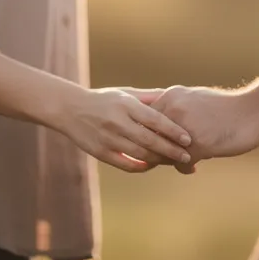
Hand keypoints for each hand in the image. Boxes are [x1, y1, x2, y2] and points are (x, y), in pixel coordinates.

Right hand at [51, 88, 193, 172]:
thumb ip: (149, 97)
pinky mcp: (100, 153)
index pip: (155, 119)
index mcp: (126, 105)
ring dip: (159, 160)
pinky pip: (125, 164)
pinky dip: (141, 167)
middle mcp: (117, 122)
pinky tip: (151, 165)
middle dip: (171, 150)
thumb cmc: (104, 99)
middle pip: (149, 140)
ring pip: (139, 154)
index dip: (173, 130)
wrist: (70, 109)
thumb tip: (174, 96)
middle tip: (188, 156)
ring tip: (174, 162)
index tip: (188, 139)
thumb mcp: (125, 92)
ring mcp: (108, 139)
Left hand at [135, 86, 258, 167]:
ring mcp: (183, 128)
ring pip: (163, 153)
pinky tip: (194, 167)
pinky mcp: (197, 146)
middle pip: (150, 138)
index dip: (149, 135)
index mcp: (171, 96)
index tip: (154, 145)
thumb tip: (160, 128)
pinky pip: (181, 163)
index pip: (145, 121)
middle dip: (156, 151)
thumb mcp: (195, 99)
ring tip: (179, 161)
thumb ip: (175, 110)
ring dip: (170, 160)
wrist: (254, 110)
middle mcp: (173, 109)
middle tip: (161, 159)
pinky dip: (186, 167)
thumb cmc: (226, 107)